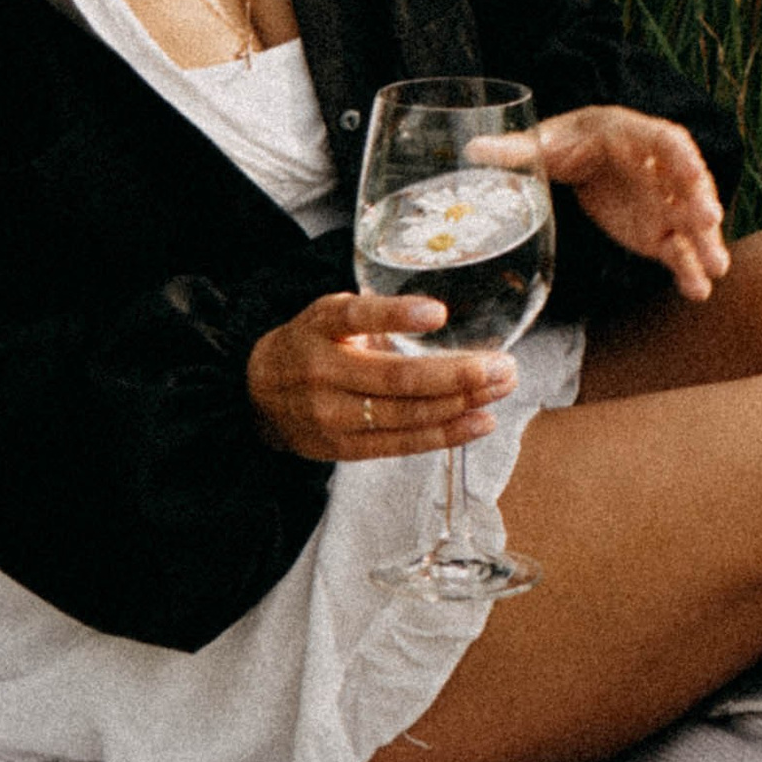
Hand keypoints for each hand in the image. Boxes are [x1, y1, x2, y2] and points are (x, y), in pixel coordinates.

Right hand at [247, 290, 518, 467]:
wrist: (259, 395)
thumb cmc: (311, 343)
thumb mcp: (330, 313)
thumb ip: (376, 314)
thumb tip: (446, 318)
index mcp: (320, 327)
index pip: (356, 319)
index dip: (397, 316)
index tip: (438, 314)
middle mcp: (323, 372)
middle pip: (397, 378)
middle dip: (458, 375)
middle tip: (502, 365)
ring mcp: (331, 416)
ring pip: (406, 414)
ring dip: (462, 404)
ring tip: (502, 388)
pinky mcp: (342, 448)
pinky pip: (402, 444)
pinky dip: (446, 434)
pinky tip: (480, 421)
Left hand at [505, 106, 729, 303]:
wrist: (581, 156)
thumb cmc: (566, 141)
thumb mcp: (542, 143)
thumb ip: (514, 151)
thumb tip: (473, 149)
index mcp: (635, 136)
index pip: (667, 142)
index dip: (682, 159)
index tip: (692, 176)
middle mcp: (660, 169)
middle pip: (687, 184)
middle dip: (700, 202)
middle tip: (709, 222)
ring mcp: (664, 203)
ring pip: (690, 222)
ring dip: (705, 242)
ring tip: (718, 268)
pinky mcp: (659, 231)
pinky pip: (678, 251)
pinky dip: (689, 270)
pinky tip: (697, 291)